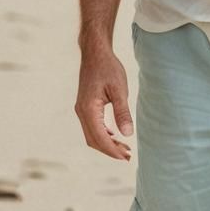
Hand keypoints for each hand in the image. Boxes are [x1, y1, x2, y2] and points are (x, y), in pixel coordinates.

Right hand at [75, 45, 133, 160]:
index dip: (112, 150)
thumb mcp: (119, 90)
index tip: (125, 157)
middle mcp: (81, 111)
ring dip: (106, 143)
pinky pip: (91, 126)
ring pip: (91, 134)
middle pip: (93, 140)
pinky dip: (102, 134)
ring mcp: (81, 109)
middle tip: (128, 156)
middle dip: (110, 150)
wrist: (95, 53)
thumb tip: (127, 134)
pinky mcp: (85, 106)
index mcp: (89, 109)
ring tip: (124, 148)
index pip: (100, 137)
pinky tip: (114, 136)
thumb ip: (122, 112)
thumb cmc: (108, 68)